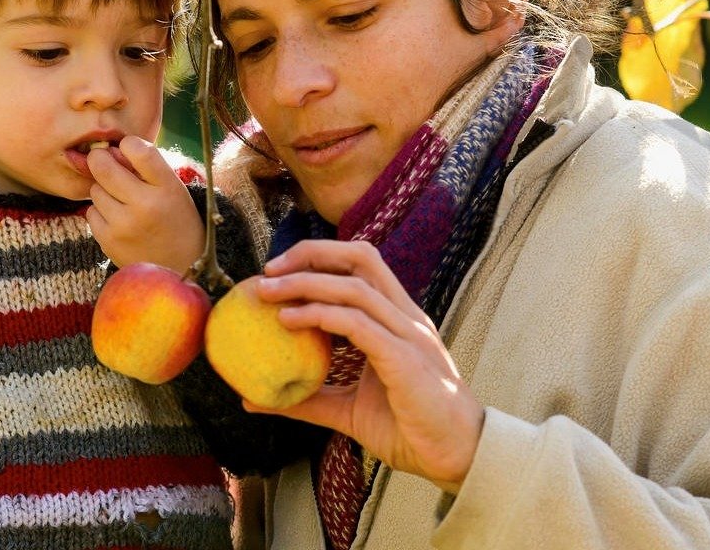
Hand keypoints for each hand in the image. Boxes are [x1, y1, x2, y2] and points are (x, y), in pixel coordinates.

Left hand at [86, 136, 202, 271]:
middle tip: (105, 162)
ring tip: (122, 200)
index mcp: (167, 187)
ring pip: (95, 189)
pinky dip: (101, 212)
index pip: (138, 149)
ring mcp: (124, 224)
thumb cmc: (175, 219)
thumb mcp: (172, 188)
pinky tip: (118, 220)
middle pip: (103, 167)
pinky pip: (91, 212)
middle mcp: (145, 205)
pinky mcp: (108, 240)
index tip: (127, 148)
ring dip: (103, 189)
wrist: (180, 267)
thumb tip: (107, 150)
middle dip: (101, 159)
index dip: (127, 144)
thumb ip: (145, 166)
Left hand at [251, 240, 485, 491]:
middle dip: (311, 254)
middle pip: (360, 258)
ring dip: (306, 283)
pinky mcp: (405, 357)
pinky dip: (320, 315)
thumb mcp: (347, 410)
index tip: (277, 273)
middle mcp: (405, 317)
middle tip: (268, 271)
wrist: (456, 455)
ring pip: (355, 286)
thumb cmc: (409, 430)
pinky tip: (289, 321)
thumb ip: (308, 399)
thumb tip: (253, 399)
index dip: (319, 259)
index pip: (361, 267)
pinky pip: (358, 323)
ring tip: (268, 293)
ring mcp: (408, 333)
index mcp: (397, 320)